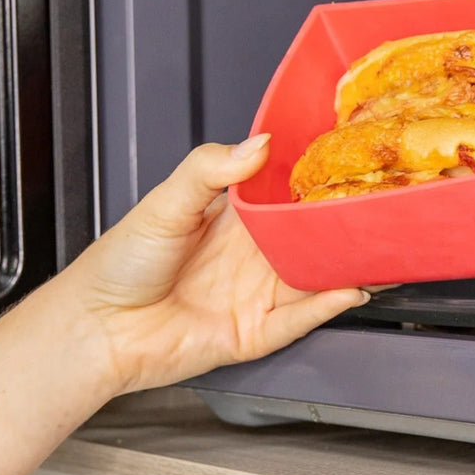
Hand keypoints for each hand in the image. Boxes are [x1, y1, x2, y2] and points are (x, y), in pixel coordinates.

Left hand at [59, 137, 367, 395]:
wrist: (96, 328)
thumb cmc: (120, 264)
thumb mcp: (165, 201)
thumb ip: (210, 169)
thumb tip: (258, 143)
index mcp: (235, 216)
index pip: (288, 193)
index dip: (317, 179)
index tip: (349, 160)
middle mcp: (253, 253)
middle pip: (311, 235)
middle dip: (343, 222)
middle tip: (378, 202)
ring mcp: (257, 292)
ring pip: (316, 276)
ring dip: (346, 264)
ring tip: (378, 245)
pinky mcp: (256, 331)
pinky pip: (301, 319)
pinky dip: (328, 305)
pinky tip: (349, 288)